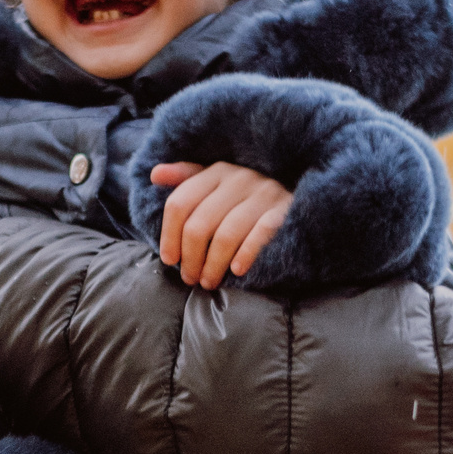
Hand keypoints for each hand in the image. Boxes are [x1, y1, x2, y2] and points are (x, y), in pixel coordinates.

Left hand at [149, 161, 293, 289]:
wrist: (297, 201)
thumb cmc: (246, 199)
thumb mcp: (216, 183)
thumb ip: (186, 178)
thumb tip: (155, 174)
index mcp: (217, 172)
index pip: (180, 203)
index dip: (169, 235)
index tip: (169, 260)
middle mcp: (240, 178)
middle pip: (199, 224)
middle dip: (190, 257)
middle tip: (189, 278)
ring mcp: (264, 194)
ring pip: (226, 236)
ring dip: (213, 265)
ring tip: (208, 281)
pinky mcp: (284, 211)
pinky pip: (259, 235)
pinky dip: (246, 255)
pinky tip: (237, 270)